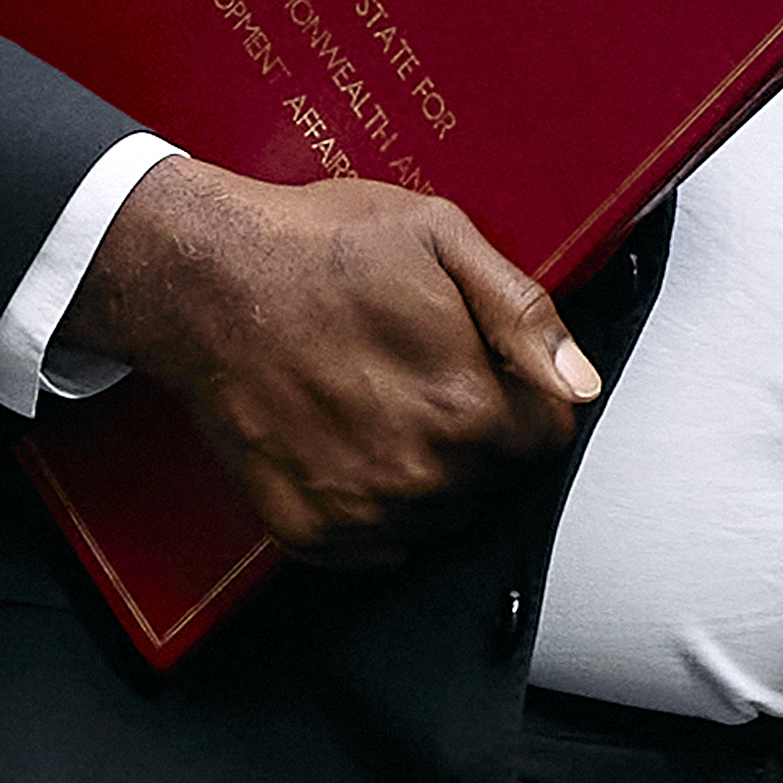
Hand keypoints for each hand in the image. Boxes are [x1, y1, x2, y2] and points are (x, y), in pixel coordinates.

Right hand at [61, 158, 600, 559]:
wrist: (203, 282)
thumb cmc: (315, 249)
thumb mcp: (440, 237)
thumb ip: (524, 314)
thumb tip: (578, 381)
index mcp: (467, 404)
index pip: (545, 438)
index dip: (522, 397)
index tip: (482, 368)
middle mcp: (420, 473)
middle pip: (492, 478)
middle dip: (472, 430)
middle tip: (415, 371)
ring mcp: (363, 511)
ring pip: (439, 514)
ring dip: (424, 471)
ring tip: (374, 401)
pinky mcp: (311, 532)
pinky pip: (379, 545)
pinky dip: (370, 504)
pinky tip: (343, 440)